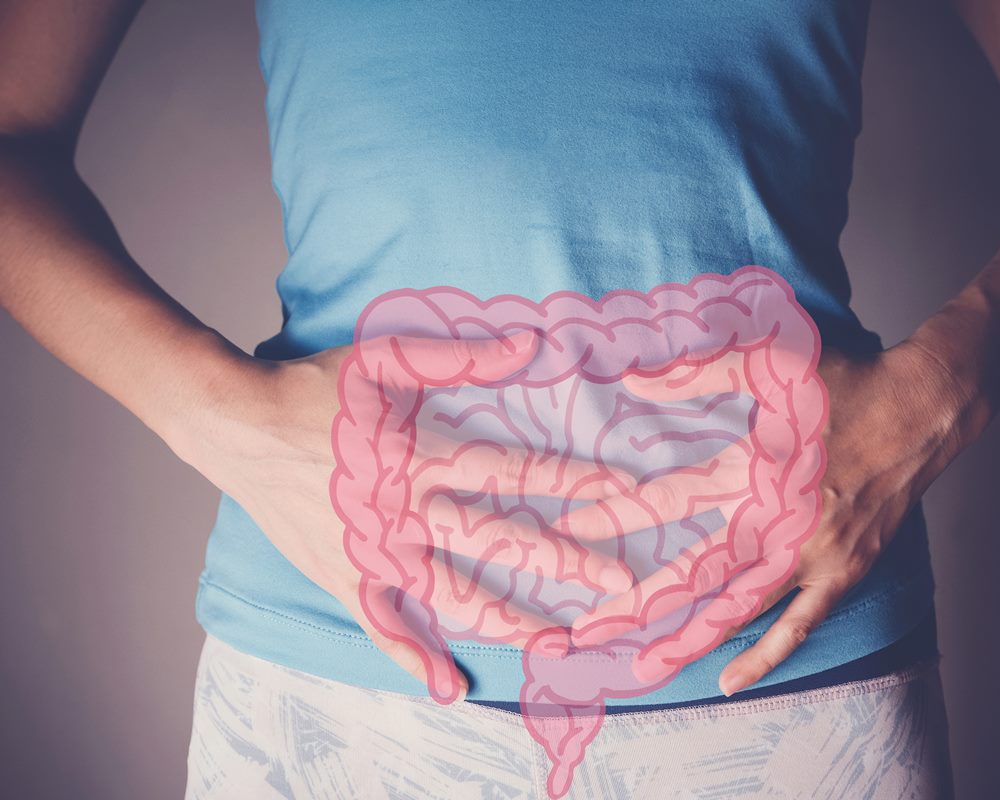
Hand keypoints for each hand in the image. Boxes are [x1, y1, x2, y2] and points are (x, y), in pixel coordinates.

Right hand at [167, 335, 632, 701]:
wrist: (236, 427)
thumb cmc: (311, 389)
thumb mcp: (383, 358)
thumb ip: (459, 356)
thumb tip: (530, 344)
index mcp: (419, 456)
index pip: (513, 470)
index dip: (573, 479)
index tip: (624, 492)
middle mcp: (403, 512)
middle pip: (497, 541)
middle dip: (563, 560)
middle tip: (619, 583)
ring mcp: (374, 552)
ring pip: (452, 593)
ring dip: (508, 619)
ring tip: (561, 642)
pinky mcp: (346, 576)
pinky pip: (384, 626)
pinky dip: (415, 657)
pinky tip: (450, 687)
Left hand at [560, 338, 975, 694]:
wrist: (923, 408)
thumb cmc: (847, 383)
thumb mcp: (771, 363)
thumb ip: (698, 372)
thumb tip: (633, 377)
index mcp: (757, 468)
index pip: (671, 497)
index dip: (618, 515)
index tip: (572, 532)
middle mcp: (780, 520)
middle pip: (695, 571)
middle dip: (637, 602)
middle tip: (586, 632)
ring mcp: (813, 554)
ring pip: (739, 608)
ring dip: (689, 639)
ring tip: (644, 667)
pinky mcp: (842, 571)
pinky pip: (798, 624)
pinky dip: (766, 654)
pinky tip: (730, 681)